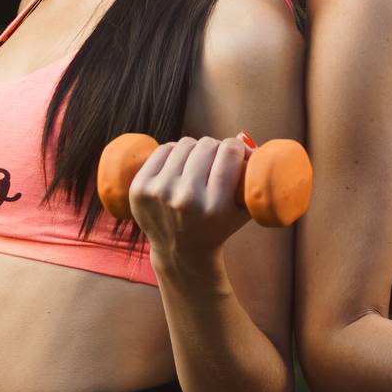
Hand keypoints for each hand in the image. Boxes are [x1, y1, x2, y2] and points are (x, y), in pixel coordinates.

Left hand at [129, 134, 252, 275]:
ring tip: (198, 165)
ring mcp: (159, 192)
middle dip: (216, 149)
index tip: (237, 153)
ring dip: (195, 150)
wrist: (180, 251)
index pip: (229, 151)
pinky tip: (180, 167)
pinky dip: (175, 153)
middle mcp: (185, 199)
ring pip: (185, 144)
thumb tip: (244, 140)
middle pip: (207, 145)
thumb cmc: (218, 225)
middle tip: (217, 161)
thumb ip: (251, 178)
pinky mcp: (140, 188)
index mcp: (215, 206)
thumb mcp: (242, 209)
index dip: (237, 147)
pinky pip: (164, 149)